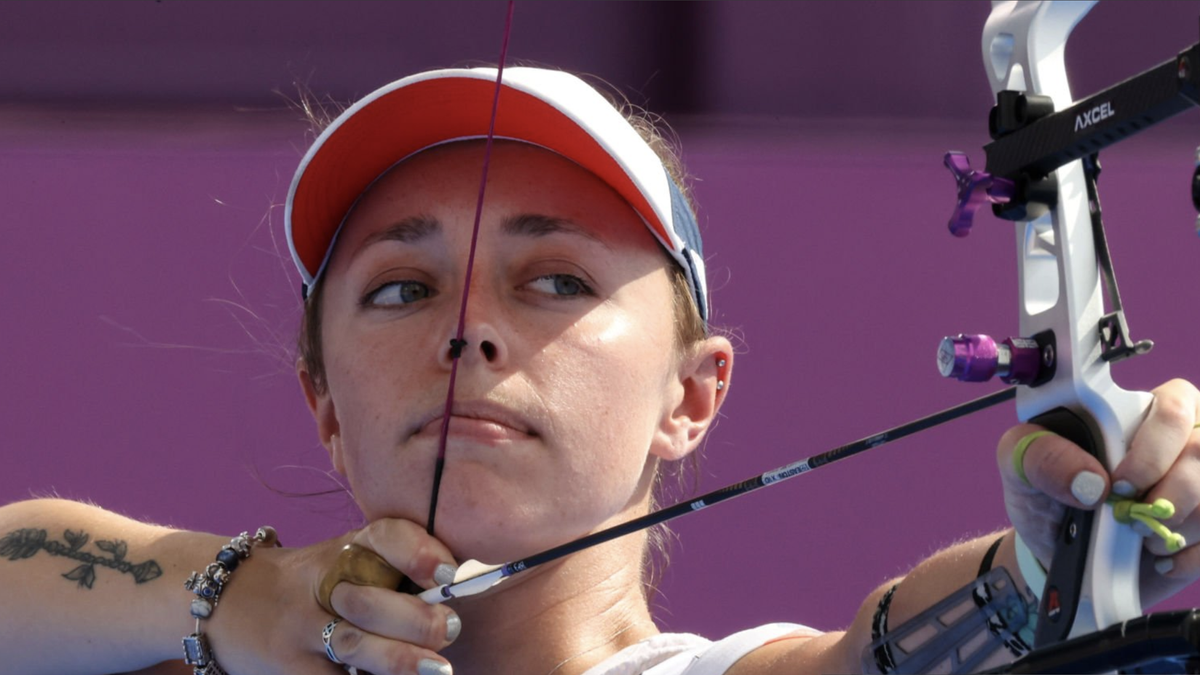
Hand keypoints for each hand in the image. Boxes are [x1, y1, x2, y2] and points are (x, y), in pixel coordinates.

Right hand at [206, 518, 460, 674]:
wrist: (225, 603)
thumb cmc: (311, 585)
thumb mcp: (345, 562)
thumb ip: (395, 572)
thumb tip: (455, 595)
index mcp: (344, 549)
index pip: (383, 536)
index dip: (417, 552)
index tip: (446, 575)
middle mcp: (321, 584)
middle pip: (370, 598)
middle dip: (416, 618)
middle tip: (448, 628)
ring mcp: (300, 630)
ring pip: (351, 643)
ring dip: (399, 658)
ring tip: (436, 668)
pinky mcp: (289, 669)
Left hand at [996, 378, 1199, 605]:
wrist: (1054, 554)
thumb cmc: (1044, 494)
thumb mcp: (1019, 464)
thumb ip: (1041, 455)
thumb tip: (1090, 482)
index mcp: (1137, 412)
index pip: (1175, 406)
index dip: (1153, 449)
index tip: (1117, 484)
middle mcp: (1179, 442)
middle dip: (1171, 491)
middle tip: (1129, 514)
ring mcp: (1199, 484)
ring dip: (1176, 526)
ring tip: (1138, 538)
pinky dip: (1188, 556)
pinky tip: (1157, 559)